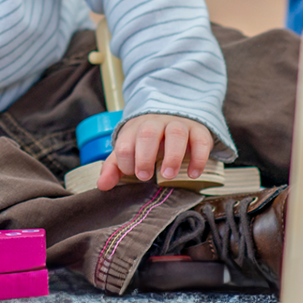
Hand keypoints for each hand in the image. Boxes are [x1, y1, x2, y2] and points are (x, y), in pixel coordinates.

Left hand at [94, 113, 213, 191]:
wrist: (173, 116)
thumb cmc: (148, 142)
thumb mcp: (130, 151)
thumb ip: (114, 168)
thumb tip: (102, 186)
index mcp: (135, 129)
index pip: (125, 143)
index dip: (126, 161)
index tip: (133, 174)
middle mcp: (156, 123)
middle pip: (148, 133)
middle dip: (144, 156)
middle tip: (145, 176)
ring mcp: (178, 124)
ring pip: (176, 133)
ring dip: (172, 155)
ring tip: (168, 175)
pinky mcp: (198, 130)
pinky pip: (200, 140)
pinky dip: (198, 157)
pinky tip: (193, 173)